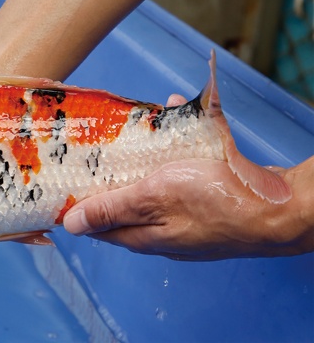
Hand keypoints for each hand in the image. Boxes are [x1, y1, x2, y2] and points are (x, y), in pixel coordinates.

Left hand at [63, 95, 313, 259]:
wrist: (281, 205)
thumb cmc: (215, 200)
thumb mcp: (153, 198)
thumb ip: (112, 208)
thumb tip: (71, 226)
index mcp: (145, 236)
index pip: (100, 226)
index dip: (80, 205)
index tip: (67, 180)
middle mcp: (164, 231)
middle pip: (126, 203)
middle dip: (112, 176)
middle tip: (98, 147)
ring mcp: (188, 216)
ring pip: (154, 184)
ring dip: (144, 157)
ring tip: (133, 128)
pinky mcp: (209, 198)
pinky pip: (183, 170)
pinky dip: (175, 146)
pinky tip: (174, 113)